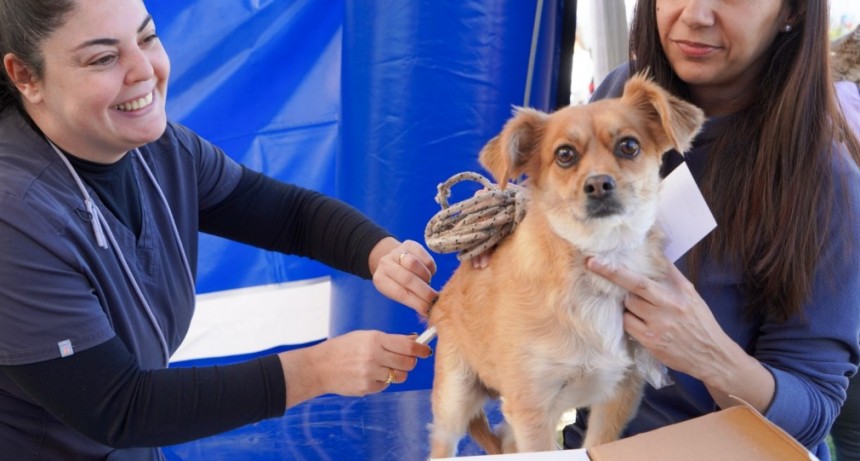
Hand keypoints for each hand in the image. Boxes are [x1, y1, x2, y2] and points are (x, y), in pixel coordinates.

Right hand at [280, 330, 431, 407]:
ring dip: (398, 373)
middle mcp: (374, 356)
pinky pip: (386, 386)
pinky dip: (382, 381)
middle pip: (407, 363)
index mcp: (374, 339)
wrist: (320, 367)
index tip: (426, 350)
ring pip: (400, 377)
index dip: (421, 349)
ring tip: (385, 367)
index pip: (408, 346)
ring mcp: (370, 374)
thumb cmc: (343, 348)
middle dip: (410, 361)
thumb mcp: (365, 336)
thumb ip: (390, 340)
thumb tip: (414, 341)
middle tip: (404, 359)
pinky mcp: (367, 388)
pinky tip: (370, 375)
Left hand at [371, 238, 438, 315]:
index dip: (417, 302)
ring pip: (415, 264)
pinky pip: (425, 258)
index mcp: (380, 279)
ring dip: (426, 277)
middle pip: (408, 279)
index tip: (428, 310)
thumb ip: (411, 301)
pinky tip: (427, 273)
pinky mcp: (409, 244)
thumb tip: (428, 313)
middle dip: (424, 292)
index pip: (400, 293)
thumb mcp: (398, 292)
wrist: (393, 259)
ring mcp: (397, 252)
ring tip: (427, 283)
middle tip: (434, 300)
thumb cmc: (398, 282)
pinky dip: (430, 269)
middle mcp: (385, 264)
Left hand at [586, 257, 728, 378]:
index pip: (646, 275)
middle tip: (596, 267)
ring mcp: (659, 324)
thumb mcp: (690, 295)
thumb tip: (652, 253)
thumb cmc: (699, 322)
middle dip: (614, 277)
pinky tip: (637, 322)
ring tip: (634, 307)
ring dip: (625, 305)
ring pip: (628, 307)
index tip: (596, 260)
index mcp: (679, 290)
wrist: (712, 355)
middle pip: (634, 287)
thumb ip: (670, 276)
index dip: (618, 268)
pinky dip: (628, 321)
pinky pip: (628, 325)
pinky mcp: (651, 341)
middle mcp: (669, 304)